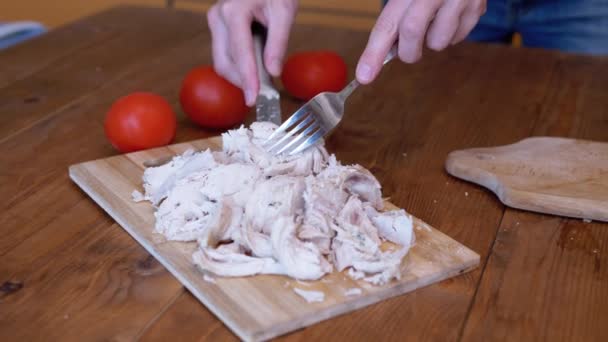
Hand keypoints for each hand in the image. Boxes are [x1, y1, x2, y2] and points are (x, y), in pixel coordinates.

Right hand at [207, 0, 297, 105]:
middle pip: (225, 62)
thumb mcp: (284, 12)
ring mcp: (215, 22)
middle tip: (262, 94)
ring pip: (222, 62)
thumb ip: (278, 42)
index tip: (253, 98)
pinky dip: (238, 67)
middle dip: (242, 81)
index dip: (247, 78)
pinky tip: (253, 71)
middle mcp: (218, 17)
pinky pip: (224, 55)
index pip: (240, 53)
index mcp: (234, 11)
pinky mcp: (218, 28)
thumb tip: (273, 72)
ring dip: (240, 76)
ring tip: (261, 81)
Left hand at [356, 0, 485, 83]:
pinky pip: (459, 37)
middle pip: (413, 33)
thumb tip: (385, 51)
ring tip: (434, 20)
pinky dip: (450, 34)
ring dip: (431, 41)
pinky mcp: (478, 6)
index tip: (364, 76)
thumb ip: (394, 15)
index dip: (374, 53)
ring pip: (439, 42)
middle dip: (407, 50)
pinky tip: (450, 15)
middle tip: (407, 48)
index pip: (388, 24)